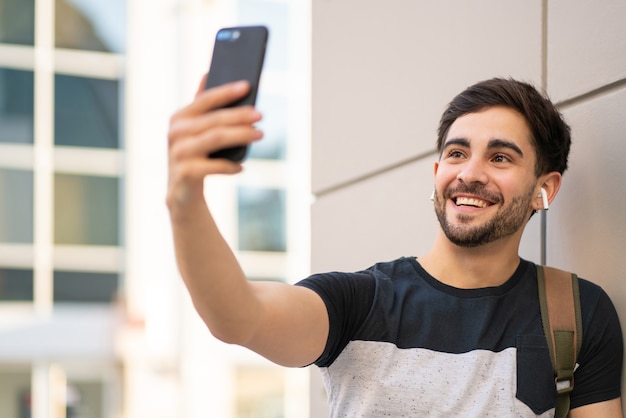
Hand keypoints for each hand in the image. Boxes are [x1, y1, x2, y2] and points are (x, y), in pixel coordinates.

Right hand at [167, 77, 262, 207]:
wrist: (182, 193)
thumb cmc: (195, 156)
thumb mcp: (195, 130)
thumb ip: (201, 105)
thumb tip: (207, 72)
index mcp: (180, 118)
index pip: (205, 99)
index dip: (226, 92)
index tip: (247, 85)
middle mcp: (175, 133)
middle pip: (215, 120)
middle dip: (240, 116)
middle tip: (261, 115)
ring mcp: (179, 153)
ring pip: (216, 139)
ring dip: (241, 136)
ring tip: (260, 134)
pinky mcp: (186, 173)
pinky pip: (214, 166)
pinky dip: (230, 166)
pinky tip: (241, 167)